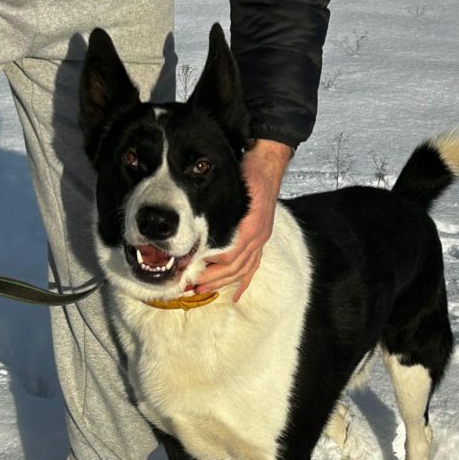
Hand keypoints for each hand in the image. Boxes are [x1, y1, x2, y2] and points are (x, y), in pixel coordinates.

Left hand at [193, 139, 292, 300]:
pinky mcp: (261, 239)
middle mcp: (256, 237)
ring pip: (243, 270)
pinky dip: (244, 281)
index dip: (209, 266)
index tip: (190, 269)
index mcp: (249, 227)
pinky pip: (253, 266)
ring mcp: (260, 240)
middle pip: (234, 268)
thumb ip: (219, 212)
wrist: (268, 165)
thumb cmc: (248, 175)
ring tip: (205, 290)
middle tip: (191, 286)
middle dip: (212, 279)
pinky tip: (236, 294)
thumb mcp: (231, 190)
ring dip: (224, 283)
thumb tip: (198, 233)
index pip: (227, 255)